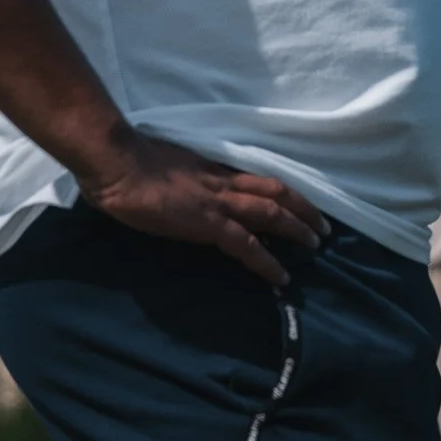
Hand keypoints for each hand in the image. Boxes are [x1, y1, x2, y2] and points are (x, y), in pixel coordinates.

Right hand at [80, 132, 329, 285]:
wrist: (117, 163)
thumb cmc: (130, 163)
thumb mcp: (167, 167)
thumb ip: (183, 179)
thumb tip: (185, 191)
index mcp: (213, 169)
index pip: (258, 178)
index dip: (282, 192)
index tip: (299, 204)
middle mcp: (222, 182)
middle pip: (276, 191)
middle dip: (303, 209)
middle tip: (322, 227)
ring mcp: (217, 201)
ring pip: (271, 213)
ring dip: (297, 229)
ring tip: (315, 246)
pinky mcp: (207, 223)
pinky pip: (246, 245)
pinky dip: (267, 261)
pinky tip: (281, 277)